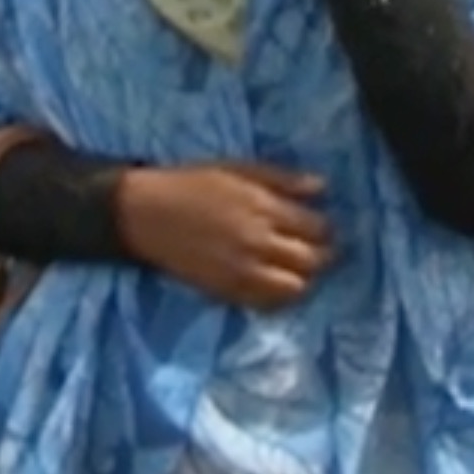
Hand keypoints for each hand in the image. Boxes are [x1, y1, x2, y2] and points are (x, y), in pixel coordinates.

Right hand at [116, 160, 332, 310]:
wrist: (147, 214)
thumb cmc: (193, 184)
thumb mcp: (240, 169)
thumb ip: (283, 180)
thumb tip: (323, 187)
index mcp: (265, 209)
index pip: (318, 227)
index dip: (326, 228)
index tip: (322, 227)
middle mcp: (259, 243)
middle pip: (314, 260)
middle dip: (324, 255)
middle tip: (319, 250)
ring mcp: (244, 272)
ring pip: (296, 287)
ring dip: (305, 278)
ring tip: (299, 269)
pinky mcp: (227, 292)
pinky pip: (267, 304)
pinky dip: (281, 297)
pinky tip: (278, 284)